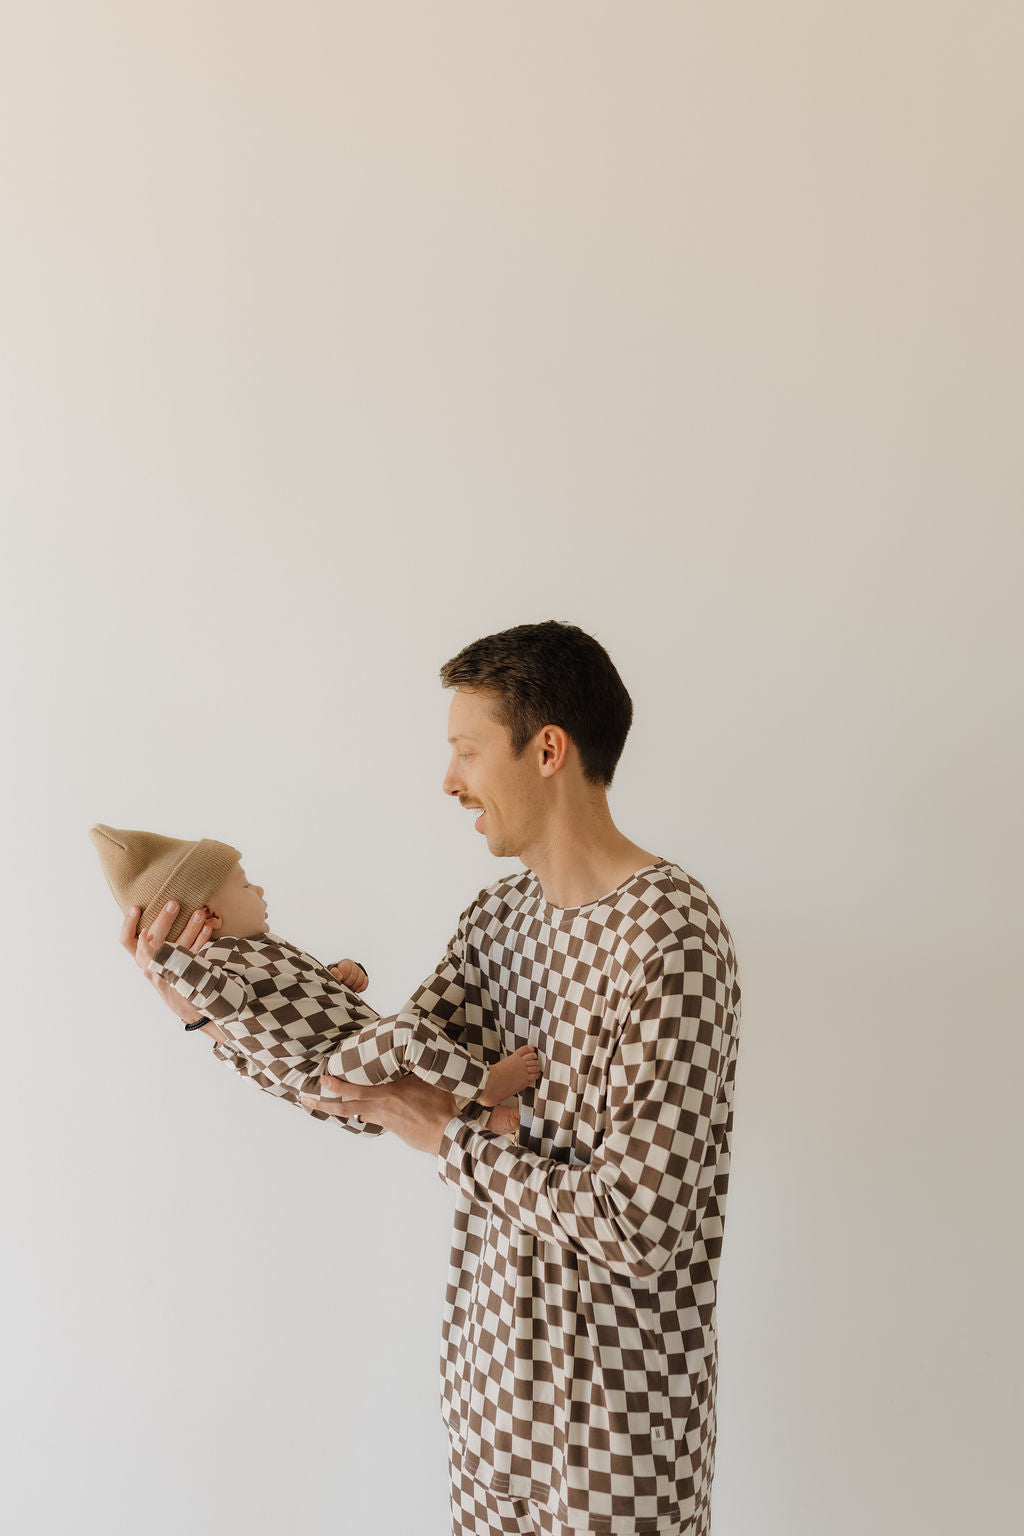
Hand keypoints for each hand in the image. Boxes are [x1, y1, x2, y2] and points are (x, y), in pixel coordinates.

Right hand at [120, 900, 215, 1026]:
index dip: (128, 923)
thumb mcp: (153, 961)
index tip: (136, 907)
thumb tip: (158, 910)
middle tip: (174, 904)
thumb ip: (152, 942)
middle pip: (152, 940)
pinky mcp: (187, 977)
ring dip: (190, 928)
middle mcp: (150, 967)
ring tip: (199, 913)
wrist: (186, 1006)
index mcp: (141, 959)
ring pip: (178, 947)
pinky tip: (209, 927)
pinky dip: (203, 940)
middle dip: (163, 920)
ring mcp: (168, 973)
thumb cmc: (167, 975)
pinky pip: (195, 956)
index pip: (126, 940)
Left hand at [298, 1073, 457, 1156]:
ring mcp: (384, 1119)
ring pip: (355, 1113)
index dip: (338, 1086)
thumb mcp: (429, 1078)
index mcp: (389, 1093)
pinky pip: (371, 1117)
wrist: (445, 1134)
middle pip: (346, 1107)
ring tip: (320, 1105)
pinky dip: (361, 1113)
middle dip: (325, 1103)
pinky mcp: (390, 1128)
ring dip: (337, 1109)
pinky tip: (356, 1111)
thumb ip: (415, 1066)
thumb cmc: (440, 1105)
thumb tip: (411, 1049)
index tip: (323, 1080)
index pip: (357, 1090)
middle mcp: (381, 1107)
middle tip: (306, 1098)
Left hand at [329, 958, 368, 992]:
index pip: (347, 969)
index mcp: (345, 963)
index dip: (344, 976)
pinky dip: (362, 987)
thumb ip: (334, 974)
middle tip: (343, 986)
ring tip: (348, 989)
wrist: (339, 977)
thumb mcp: (331, 974)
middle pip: (354, 976)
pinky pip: (366, 981)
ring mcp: (359, 971)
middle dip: (348, 983)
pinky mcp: (363, 977)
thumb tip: (340, 977)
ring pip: (360, 979)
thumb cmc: (333, 976)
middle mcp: (353, 965)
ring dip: (354, 986)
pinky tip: (357, 990)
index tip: (340, 980)